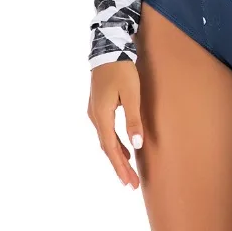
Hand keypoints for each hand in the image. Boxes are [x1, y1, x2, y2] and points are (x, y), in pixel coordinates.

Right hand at [87, 60, 144, 189]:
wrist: (108, 47)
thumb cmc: (121, 69)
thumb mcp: (131, 94)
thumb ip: (133, 119)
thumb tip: (137, 145)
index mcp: (102, 116)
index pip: (111, 148)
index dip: (120, 167)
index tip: (129, 183)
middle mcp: (95, 116)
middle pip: (107, 147)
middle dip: (119, 166)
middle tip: (130, 183)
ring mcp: (94, 110)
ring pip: (106, 140)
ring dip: (117, 155)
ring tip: (128, 170)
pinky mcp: (98, 105)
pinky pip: (106, 130)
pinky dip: (114, 142)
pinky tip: (124, 146)